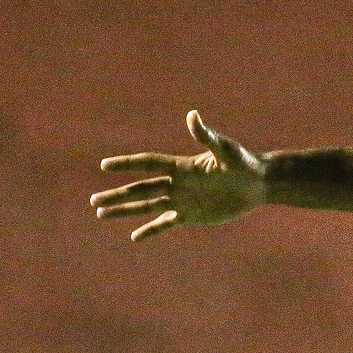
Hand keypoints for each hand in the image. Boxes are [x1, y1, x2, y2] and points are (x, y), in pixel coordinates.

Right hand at [91, 110, 267, 240]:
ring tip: (101, 214)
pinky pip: (166, 223)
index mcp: (181, 166)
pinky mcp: (192, 215)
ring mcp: (182, 200)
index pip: (148, 164)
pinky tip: (134, 237)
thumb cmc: (244, 163)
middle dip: (117, 194)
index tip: (105, 166)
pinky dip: (151, 230)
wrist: (259, 184)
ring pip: (147, 206)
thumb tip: (193, 115)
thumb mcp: (225, 150)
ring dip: (125, 210)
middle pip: (140, 189)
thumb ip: (207, 136)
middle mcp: (176, 183)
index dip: (127, 164)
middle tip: (94, 200)